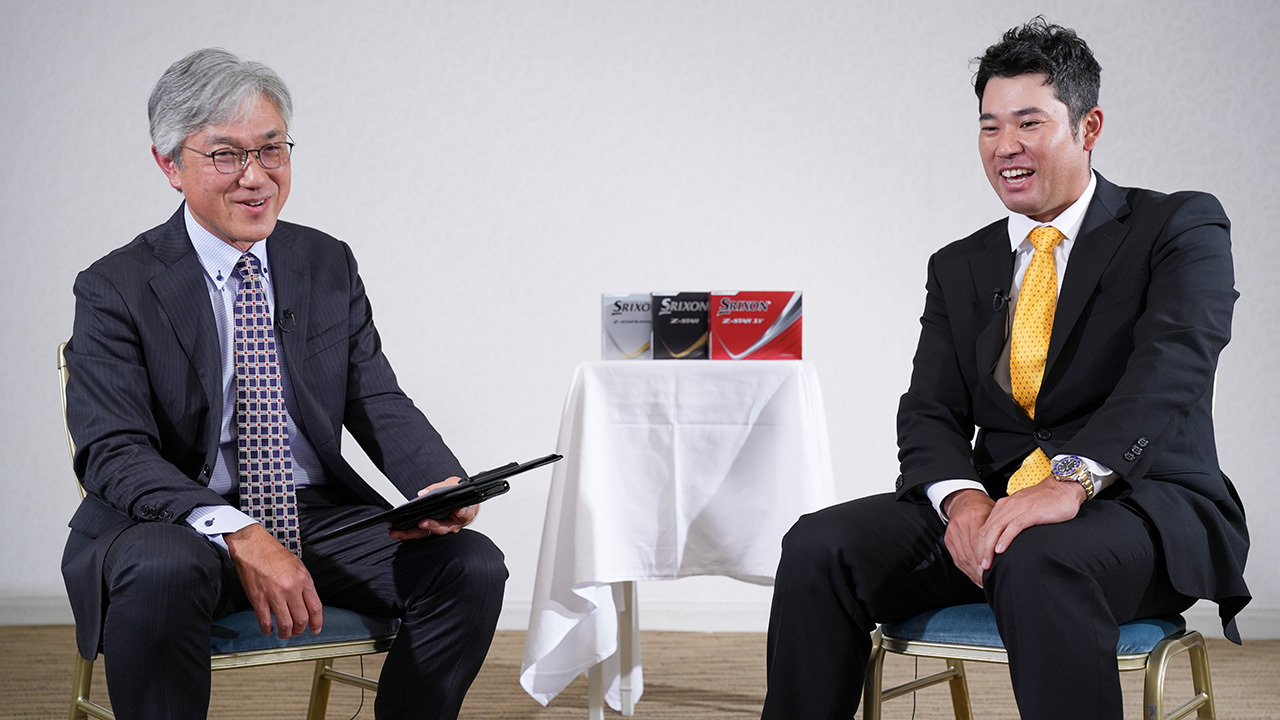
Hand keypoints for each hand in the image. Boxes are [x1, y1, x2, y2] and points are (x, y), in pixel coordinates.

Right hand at [225, 523, 321, 638]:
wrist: (253, 546)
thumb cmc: (273, 553)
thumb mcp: (298, 566)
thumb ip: (304, 584)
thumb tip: (307, 601)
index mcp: (303, 580)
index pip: (315, 607)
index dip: (317, 622)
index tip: (316, 629)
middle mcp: (291, 589)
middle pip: (301, 619)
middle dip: (300, 630)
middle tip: (298, 632)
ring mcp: (275, 595)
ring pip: (285, 624)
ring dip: (286, 634)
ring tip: (284, 634)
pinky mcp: (258, 599)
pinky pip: (265, 622)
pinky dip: (267, 630)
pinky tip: (268, 629)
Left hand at [388, 476, 478, 539]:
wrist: (461, 500)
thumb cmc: (460, 494)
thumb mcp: (454, 484)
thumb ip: (441, 487)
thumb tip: (423, 493)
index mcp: (465, 513)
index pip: (466, 514)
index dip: (463, 513)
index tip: (459, 511)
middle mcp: (453, 524)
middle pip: (443, 527)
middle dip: (432, 525)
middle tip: (422, 522)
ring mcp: (442, 528)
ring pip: (428, 533)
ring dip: (413, 532)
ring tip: (399, 530)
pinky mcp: (431, 530)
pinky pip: (420, 533)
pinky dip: (408, 533)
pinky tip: (397, 530)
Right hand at [942, 489, 995, 586]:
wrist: (964, 500)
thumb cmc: (983, 508)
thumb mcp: (995, 514)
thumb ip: (1001, 530)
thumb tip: (1012, 550)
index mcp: (976, 516)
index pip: (980, 543)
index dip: (986, 559)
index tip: (994, 571)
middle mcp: (961, 524)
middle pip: (970, 553)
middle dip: (980, 570)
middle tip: (990, 581)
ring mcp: (953, 531)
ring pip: (963, 558)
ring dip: (973, 572)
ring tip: (983, 581)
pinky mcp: (948, 538)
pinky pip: (956, 558)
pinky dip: (966, 569)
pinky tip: (974, 575)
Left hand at [973, 476, 1085, 578]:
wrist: (1063, 487)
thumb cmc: (1045, 501)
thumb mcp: (1023, 510)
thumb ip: (1012, 521)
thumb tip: (1003, 541)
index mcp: (1003, 506)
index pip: (984, 528)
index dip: (978, 546)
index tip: (978, 561)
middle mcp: (1007, 506)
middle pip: (986, 530)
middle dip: (980, 550)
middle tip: (980, 567)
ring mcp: (1019, 508)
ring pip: (996, 529)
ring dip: (988, 548)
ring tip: (986, 563)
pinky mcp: (1032, 512)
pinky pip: (1014, 526)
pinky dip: (1005, 539)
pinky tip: (1000, 550)